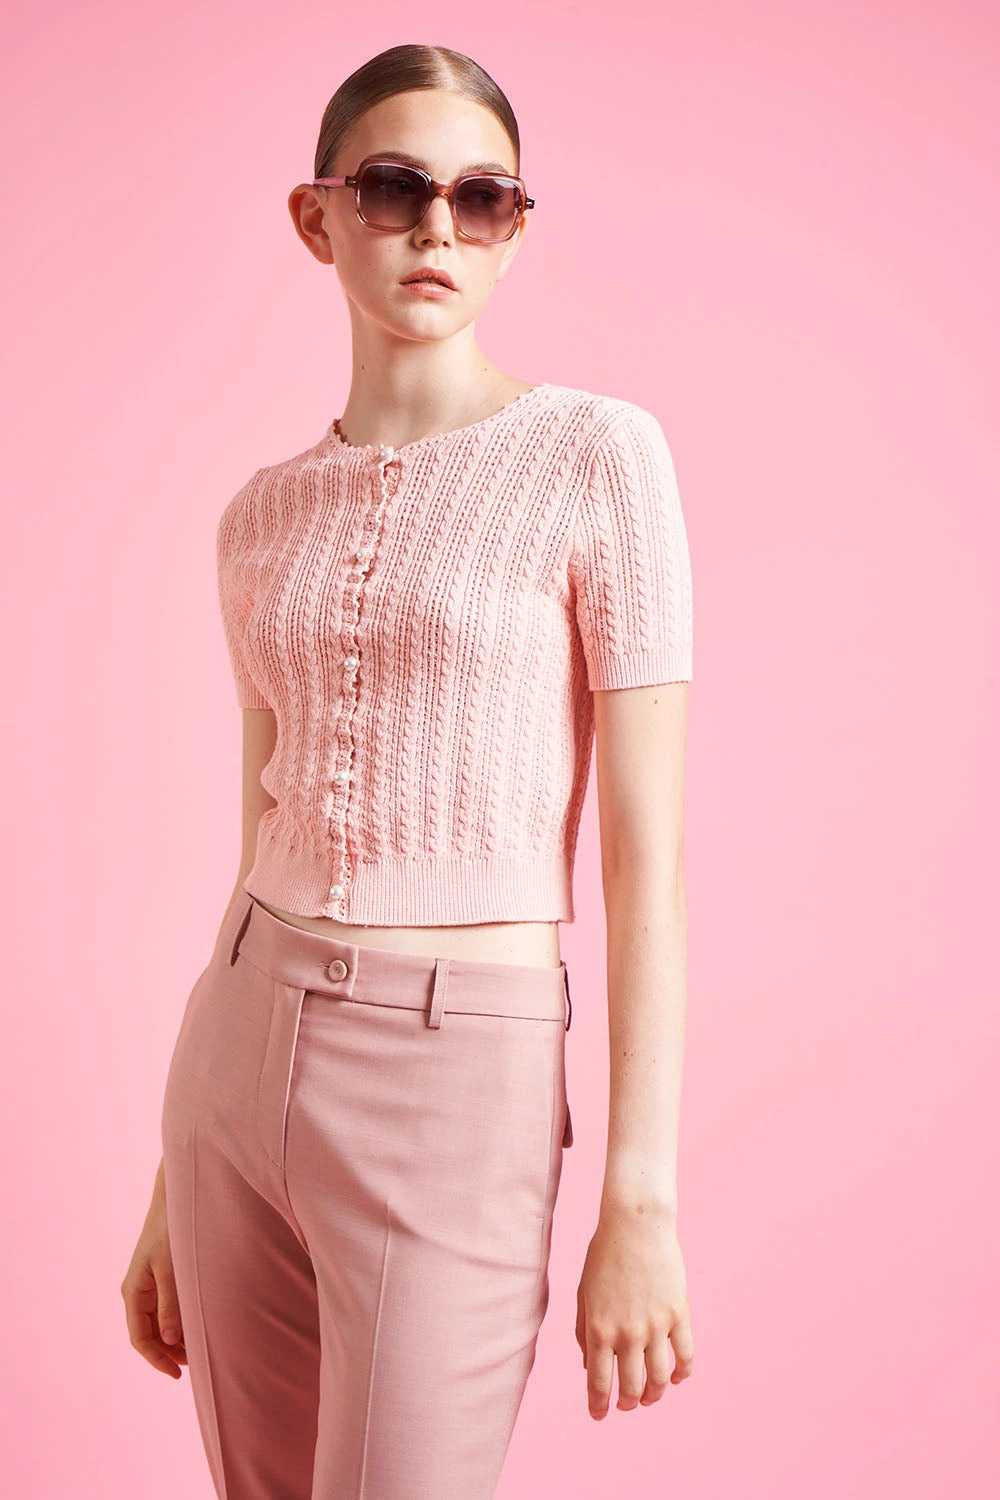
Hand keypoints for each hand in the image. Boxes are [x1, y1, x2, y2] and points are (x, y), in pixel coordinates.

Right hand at [121, 1159, 186, 1378]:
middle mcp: (138, 1291)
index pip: (140, 1338)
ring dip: (175, 1339)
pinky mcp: (162, 1276)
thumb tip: (171, 1339)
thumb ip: (171, 1303)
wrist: (176, 1196)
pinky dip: (179, 1321)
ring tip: (200, 1350)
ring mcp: (149, 1284)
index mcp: (134, 1292)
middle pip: (149, 1334)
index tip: (178, 1374)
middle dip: (169, 1352)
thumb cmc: (173, 1229)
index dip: (157, 1360)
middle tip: (196, 1364)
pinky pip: (166, 1308)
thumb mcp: (172, 1268)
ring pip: (158, 1323)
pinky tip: (198, 1325)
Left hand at [575, 1200, 693, 1419]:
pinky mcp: (679, 1314)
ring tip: (649, 1396)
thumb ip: (582, 1331)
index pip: (598, 1383)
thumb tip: (590, 1366)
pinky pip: (685, 1356)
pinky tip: (677, 1378)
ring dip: (654, 1395)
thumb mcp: (583, 1293)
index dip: (598, 1405)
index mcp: (598, 1329)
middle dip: (626, 1402)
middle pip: (630, 1388)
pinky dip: (683, 1374)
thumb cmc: (604, 1255)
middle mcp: (627, 1333)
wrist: (635, 1224)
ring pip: (660, 1379)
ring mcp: (656, 1326)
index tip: (598, 1415)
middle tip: (625, 1404)